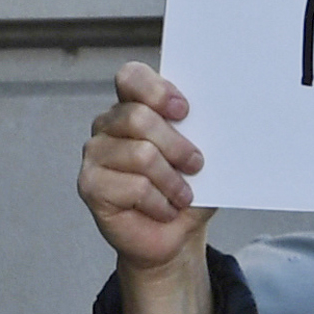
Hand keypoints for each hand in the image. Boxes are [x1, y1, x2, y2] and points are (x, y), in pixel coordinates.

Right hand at [78, 62, 216, 313]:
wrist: (172, 236)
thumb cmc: (184, 191)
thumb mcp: (201, 160)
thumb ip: (203, 137)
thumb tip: (223, 124)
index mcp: (133, 105)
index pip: (132, 77)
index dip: (157, 90)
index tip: (184, 111)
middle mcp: (108, 125)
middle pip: (138, 117)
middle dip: (176, 144)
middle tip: (196, 164)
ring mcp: (95, 154)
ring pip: (141, 154)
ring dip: (172, 180)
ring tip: (183, 195)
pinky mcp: (90, 185)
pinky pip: (134, 187)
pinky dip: (159, 202)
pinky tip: (164, 209)